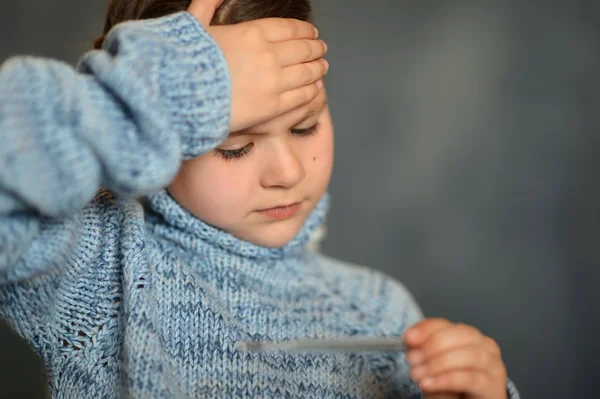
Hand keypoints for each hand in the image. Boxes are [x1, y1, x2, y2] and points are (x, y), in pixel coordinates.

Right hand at [188, 0, 328, 132]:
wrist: (181, 96)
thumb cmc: (184, 62)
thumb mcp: (195, 25)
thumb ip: (207, 4)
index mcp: (252, 33)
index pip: (289, 28)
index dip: (304, 31)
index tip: (311, 33)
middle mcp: (268, 55)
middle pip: (302, 49)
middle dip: (315, 48)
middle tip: (321, 50)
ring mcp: (273, 81)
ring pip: (307, 72)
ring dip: (318, 68)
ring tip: (322, 67)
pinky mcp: (273, 106)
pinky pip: (302, 96)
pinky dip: (312, 90)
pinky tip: (316, 88)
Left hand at [403, 319, 507, 398]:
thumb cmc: (452, 387)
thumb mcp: (433, 366)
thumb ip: (424, 353)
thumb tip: (411, 342)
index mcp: (467, 336)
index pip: (445, 324)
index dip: (425, 329)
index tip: (408, 338)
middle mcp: (484, 346)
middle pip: (460, 335)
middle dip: (433, 346)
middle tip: (413, 360)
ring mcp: (492, 365)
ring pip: (469, 355)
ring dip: (439, 363)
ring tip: (419, 375)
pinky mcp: (493, 386)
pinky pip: (470, 378)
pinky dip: (446, 379)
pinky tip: (430, 384)